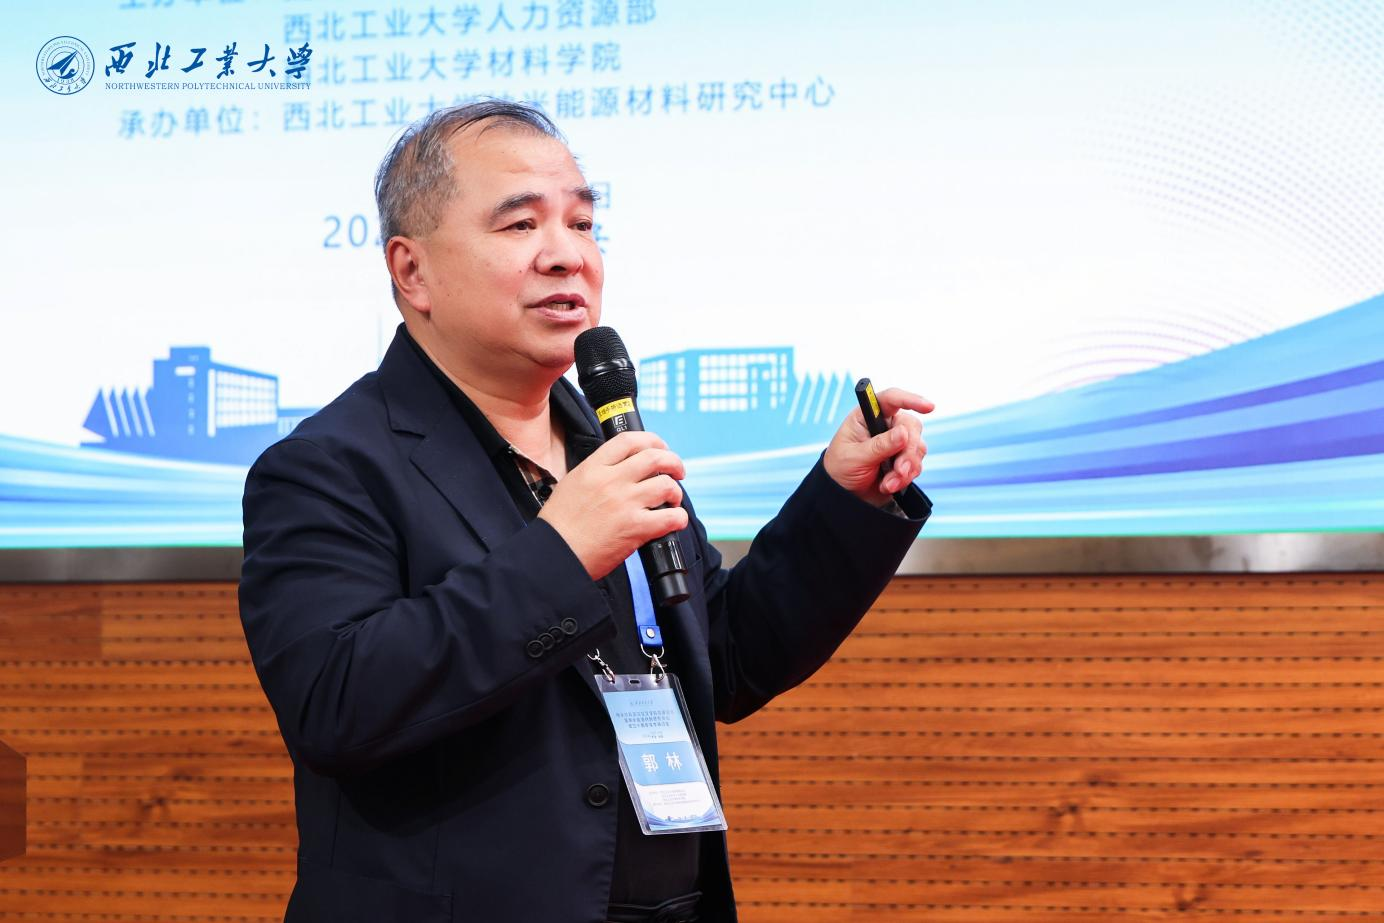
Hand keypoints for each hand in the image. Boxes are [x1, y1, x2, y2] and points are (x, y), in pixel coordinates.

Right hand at [538, 431, 687, 579]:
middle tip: (677, 471)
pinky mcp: (635, 528)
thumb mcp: (572, 484)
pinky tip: (674, 520)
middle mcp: (611, 481)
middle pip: (655, 457)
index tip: (660, 448)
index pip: (629, 440)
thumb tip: (619, 470)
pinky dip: (678, 518)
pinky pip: (670, 517)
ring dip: (675, 492)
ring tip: (672, 500)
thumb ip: (596, 473)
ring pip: (666, 485)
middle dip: (673, 462)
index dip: (652, 440)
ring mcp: (625, 503)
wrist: (554, 554)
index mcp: (593, 468)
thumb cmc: (559, 525)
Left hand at [822, 387, 933, 506]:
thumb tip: (903, 433)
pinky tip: (889, 485)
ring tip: (889, 483)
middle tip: (900, 470)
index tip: (928, 407)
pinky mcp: (903, 459)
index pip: (891, 399)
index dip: (910, 399)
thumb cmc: (841, 468)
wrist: (845, 495)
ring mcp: (896, 442)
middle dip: (909, 451)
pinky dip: (905, 477)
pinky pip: (916, 464)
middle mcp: (885, 425)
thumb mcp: (855, 457)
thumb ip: (879, 445)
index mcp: (867, 416)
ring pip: (917, 447)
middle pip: (910, 426)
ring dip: (906, 468)